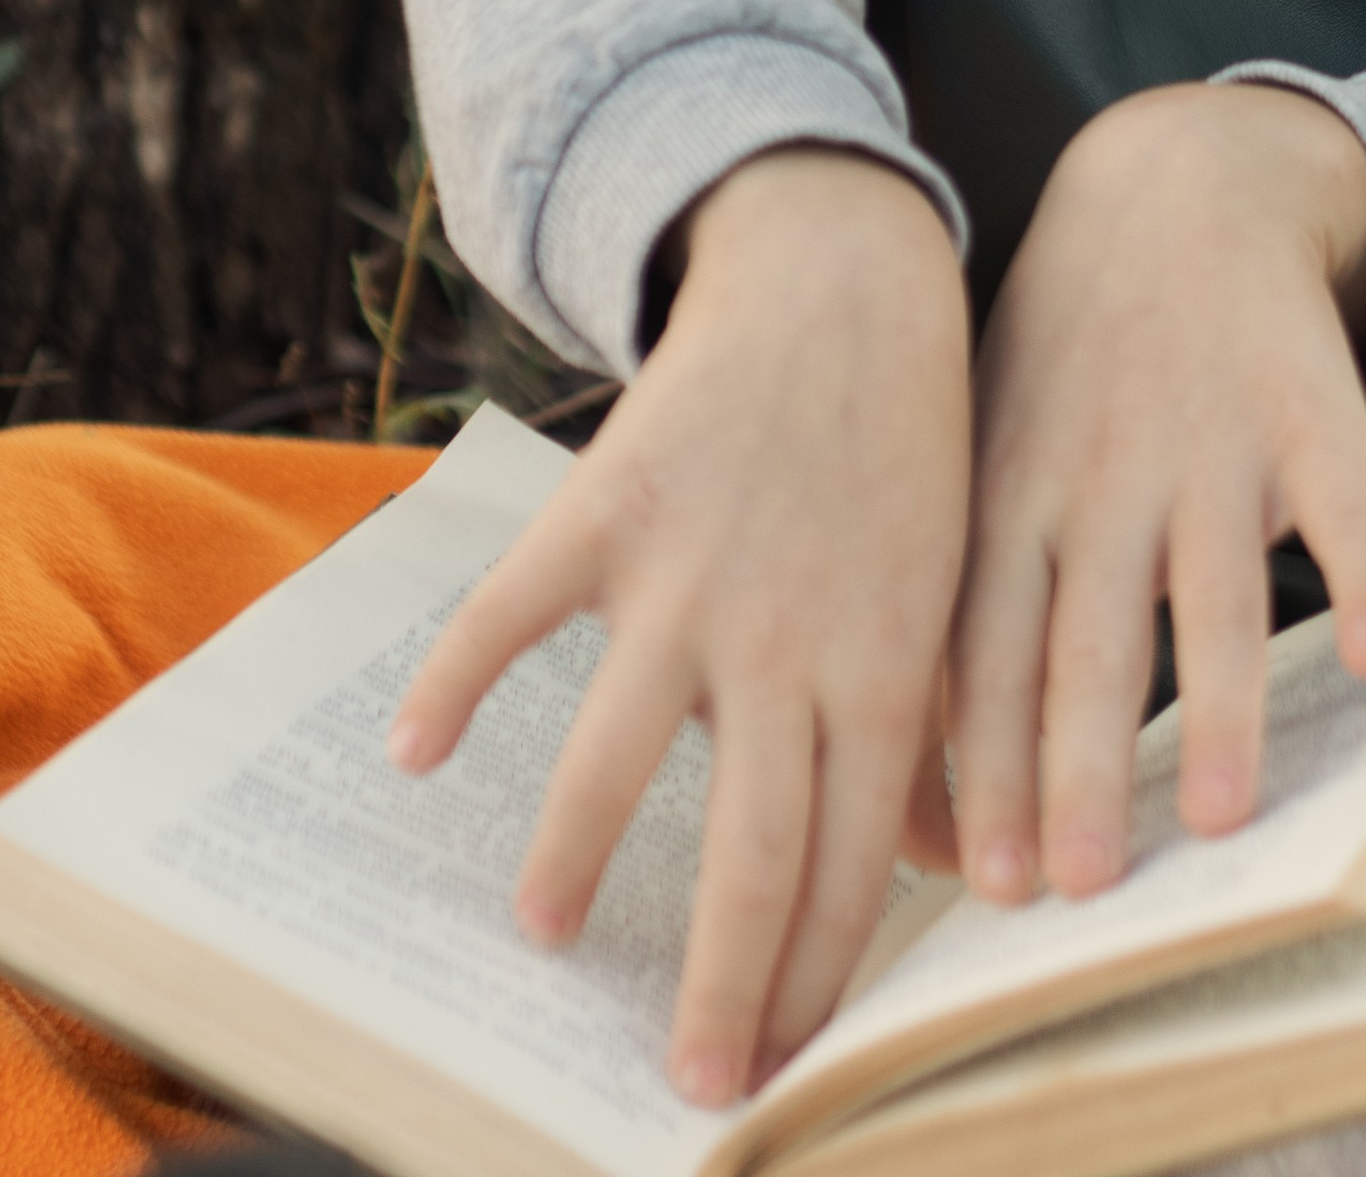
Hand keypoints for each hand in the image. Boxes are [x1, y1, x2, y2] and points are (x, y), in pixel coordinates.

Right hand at [386, 148, 971, 1105]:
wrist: (842, 281)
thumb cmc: (907, 448)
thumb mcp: (952, 593)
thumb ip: (941, 735)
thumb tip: (950, 875)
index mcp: (882, 671)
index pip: (852, 867)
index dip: (816, 978)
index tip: (783, 1068)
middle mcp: (785, 640)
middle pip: (752, 850)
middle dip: (725, 985)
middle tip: (691, 1083)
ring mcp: (688, 574)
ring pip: (624, 752)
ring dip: (581, 854)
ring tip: (548, 934)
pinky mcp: (608, 503)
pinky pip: (516, 607)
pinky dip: (457, 676)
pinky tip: (414, 750)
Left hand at [949, 82, 1365, 903]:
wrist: (1170, 191)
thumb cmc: (1057, 365)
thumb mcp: (978, 456)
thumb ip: (953, 608)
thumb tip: (913, 800)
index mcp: (1011, 499)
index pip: (984, 649)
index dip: (988, 766)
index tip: (990, 886)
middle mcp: (1103, 479)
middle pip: (1089, 641)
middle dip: (1084, 766)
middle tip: (1087, 887)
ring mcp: (1208, 444)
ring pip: (1212, 590)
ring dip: (1223, 703)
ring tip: (1227, 816)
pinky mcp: (1307, 411)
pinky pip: (1342, 501)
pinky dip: (1361, 570)